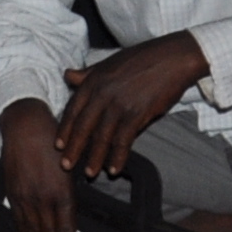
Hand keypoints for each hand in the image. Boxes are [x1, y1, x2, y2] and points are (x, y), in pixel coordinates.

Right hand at [0, 103, 77, 231]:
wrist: (25, 125)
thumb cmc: (54, 141)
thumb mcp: (70, 165)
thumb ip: (69, 192)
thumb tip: (69, 216)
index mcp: (62, 192)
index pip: (65, 228)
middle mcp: (43, 197)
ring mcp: (25, 195)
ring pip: (32, 228)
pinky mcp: (12, 190)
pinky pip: (18, 216)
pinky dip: (23, 230)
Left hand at [53, 33, 208, 178]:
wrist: (173, 58)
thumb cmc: (142, 58)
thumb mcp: (109, 62)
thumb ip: (87, 73)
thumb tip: (68, 76)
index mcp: (93, 80)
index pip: (73, 109)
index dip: (64, 129)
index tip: (58, 145)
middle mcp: (102, 92)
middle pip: (83, 126)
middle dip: (73, 149)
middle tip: (66, 166)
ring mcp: (119, 104)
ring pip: (101, 137)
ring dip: (94, 158)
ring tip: (90, 173)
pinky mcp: (137, 113)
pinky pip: (123, 140)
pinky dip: (118, 156)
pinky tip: (114, 169)